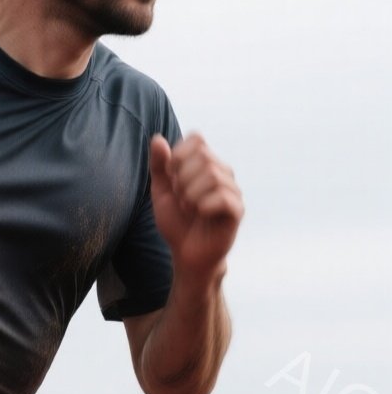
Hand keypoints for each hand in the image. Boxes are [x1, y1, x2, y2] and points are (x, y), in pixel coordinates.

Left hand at [149, 132, 243, 284]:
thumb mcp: (161, 192)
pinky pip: (222, 197)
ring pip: (213, 175)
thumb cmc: (177, 223)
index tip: (172, 176)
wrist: (187, 255)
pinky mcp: (237, 210)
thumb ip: (159, 166)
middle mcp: (223, 173)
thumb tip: (157, 138)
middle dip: (182, 178)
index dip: (179, 155)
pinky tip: (200, 214)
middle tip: (181, 198)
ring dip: (191, 194)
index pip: (197, 139)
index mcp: (206, 165)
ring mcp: (232, 191)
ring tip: (188, 208)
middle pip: (203, 156)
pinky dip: (203, 206)